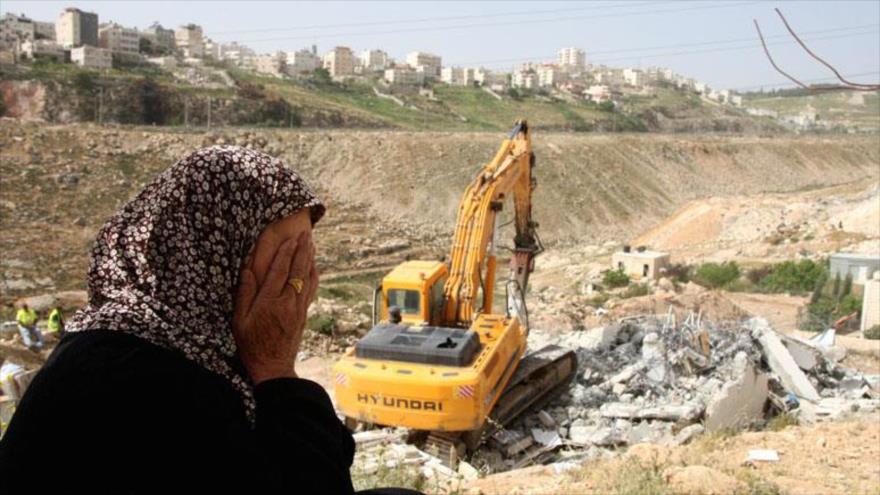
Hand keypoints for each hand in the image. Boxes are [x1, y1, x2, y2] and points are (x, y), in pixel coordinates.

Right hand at [233, 231, 317, 384]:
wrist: (272, 367)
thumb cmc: (251, 344)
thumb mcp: (239, 320)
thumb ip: (244, 293)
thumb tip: (247, 269)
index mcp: (269, 302)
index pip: (279, 271)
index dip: (286, 253)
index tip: (291, 238)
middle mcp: (287, 302)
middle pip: (297, 271)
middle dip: (302, 250)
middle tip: (305, 234)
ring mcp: (298, 308)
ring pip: (307, 278)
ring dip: (310, 260)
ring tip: (311, 244)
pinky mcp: (304, 314)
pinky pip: (311, 290)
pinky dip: (314, 276)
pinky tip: (314, 267)